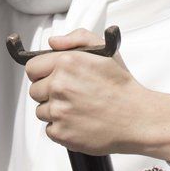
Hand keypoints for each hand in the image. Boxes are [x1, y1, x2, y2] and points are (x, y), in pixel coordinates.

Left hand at [26, 29, 169, 162]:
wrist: (137, 118)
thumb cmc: (121, 87)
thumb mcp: (105, 50)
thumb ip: (77, 38)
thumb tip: (53, 42)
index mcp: (67, 63)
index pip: (32, 67)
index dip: (41, 72)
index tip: (51, 76)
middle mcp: (59, 85)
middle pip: (34, 90)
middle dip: (49, 91)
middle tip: (71, 93)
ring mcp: (59, 110)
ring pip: (41, 110)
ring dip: (55, 110)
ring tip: (78, 108)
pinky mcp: (61, 132)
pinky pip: (50, 129)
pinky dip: (62, 127)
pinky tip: (80, 121)